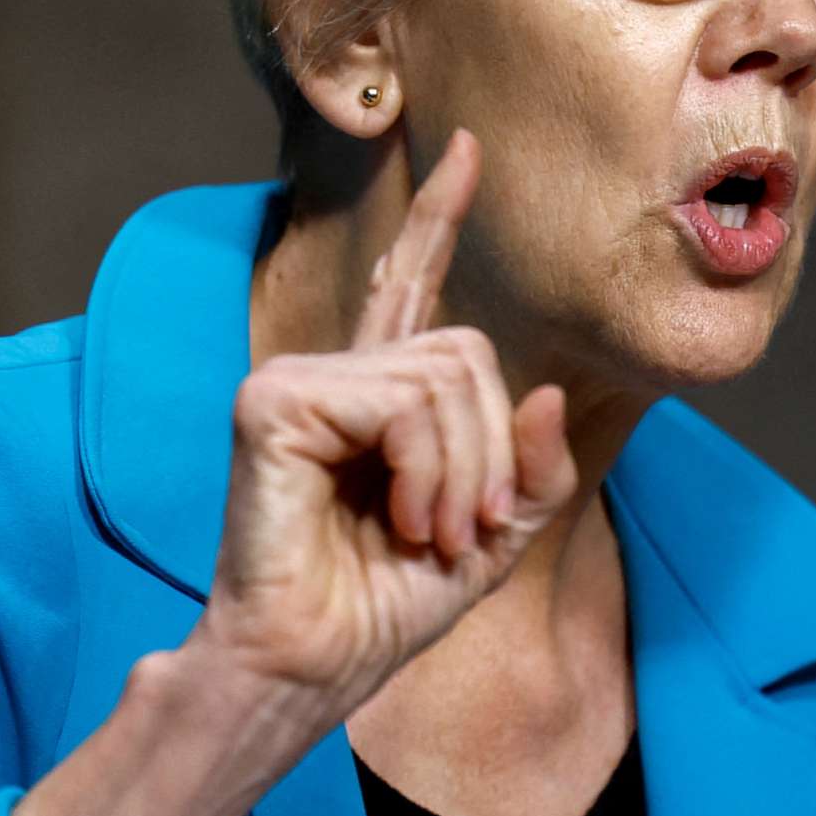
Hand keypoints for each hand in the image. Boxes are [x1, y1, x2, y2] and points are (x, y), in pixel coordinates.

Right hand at [195, 129, 579, 713]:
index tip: (468, 148)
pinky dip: (425, 472)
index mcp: (378, 398)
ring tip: (423, 533)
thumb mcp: (490, 538)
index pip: (411, 286)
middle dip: (491, 452)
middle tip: (458, 529)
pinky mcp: (273, 400)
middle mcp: (336, 375)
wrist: (312, 666)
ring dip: (461, 475)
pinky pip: (403, 404)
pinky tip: (396, 517)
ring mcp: (298, 380)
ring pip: (444, 377)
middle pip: (468, 352)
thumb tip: (541, 392)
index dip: (440, 218)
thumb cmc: (382, 608)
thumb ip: (530, 468)